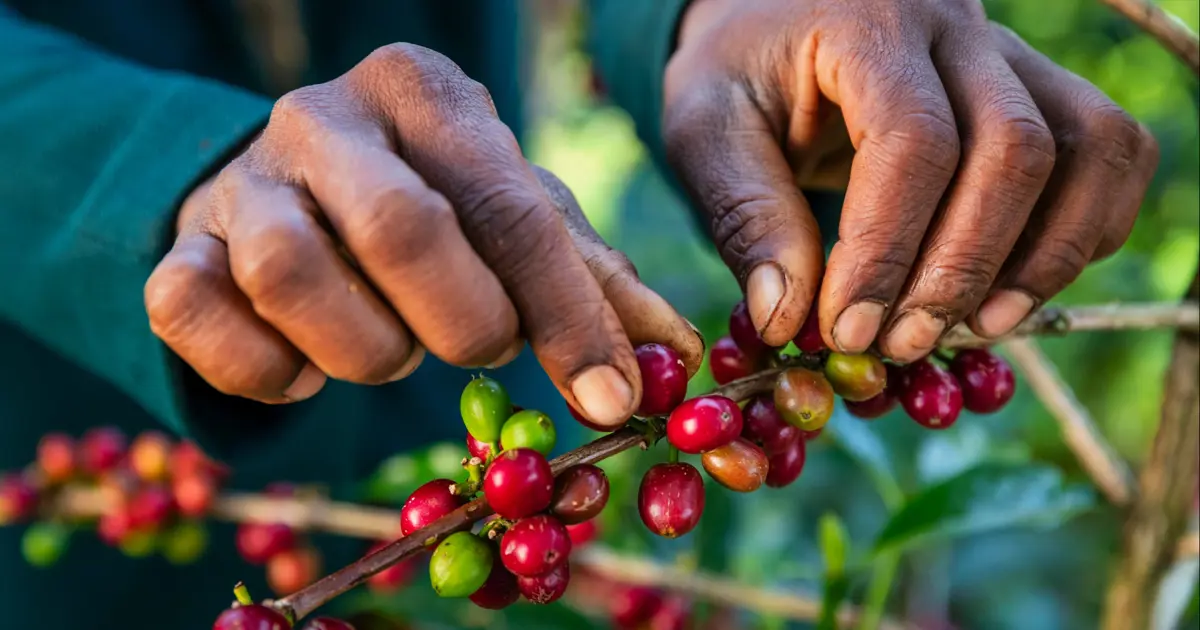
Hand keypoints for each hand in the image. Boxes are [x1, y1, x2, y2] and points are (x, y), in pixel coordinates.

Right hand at [145, 44, 702, 427]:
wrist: (290, 193)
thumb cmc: (432, 208)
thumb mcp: (515, 221)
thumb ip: (591, 280)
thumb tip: (677, 355)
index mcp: (427, 95)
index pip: (510, 207)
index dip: (567, 313)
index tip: (611, 398)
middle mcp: (324, 117)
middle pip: (402, 230)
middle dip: (461, 322)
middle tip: (479, 347)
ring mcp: (240, 182)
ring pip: (296, 279)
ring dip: (365, 349)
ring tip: (392, 346)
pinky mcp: (175, 250)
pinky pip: (196, 320)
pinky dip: (266, 371)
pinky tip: (306, 366)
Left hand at [666, 0, 1157, 361]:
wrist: (783, 20)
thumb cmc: (741, 78)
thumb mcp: (706, 131)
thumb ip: (744, 215)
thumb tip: (787, 320)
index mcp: (867, 24)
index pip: (912, 141)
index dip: (887, 251)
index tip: (847, 330)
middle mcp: (959, 28)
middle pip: (1014, 147)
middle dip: (961, 267)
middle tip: (901, 344)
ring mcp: (1013, 55)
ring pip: (1086, 146)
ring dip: (1043, 256)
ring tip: (973, 328)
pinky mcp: (1042, 89)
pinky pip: (1110, 152)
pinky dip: (1086, 227)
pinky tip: (1019, 284)